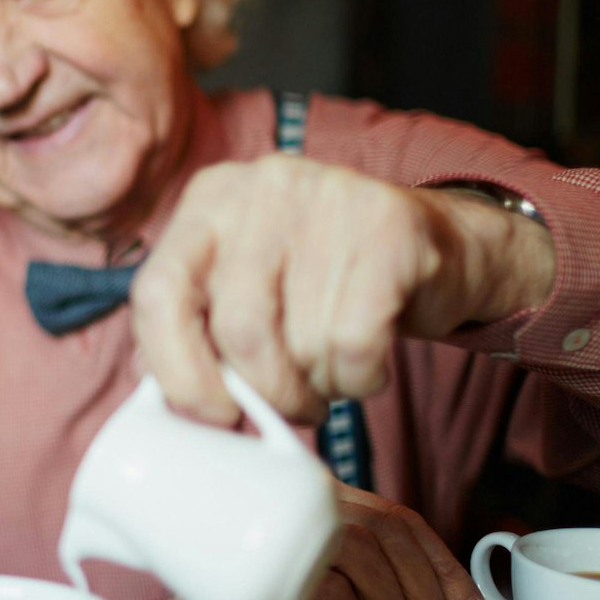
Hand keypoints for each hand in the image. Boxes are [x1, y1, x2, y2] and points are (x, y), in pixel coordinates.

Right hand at [123, 483, 492, 599]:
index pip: (404, 523)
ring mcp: (280, 527)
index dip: (448, 570)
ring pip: (365, 560)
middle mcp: (306, 504)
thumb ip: (377, 587)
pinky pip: (329, 592)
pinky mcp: (259, 563)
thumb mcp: (330, 591)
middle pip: (390, 538)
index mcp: (329, 503)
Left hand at [130, 154, 554, 424]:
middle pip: (237, 327)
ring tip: (333, 366)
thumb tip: (160, 396)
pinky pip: (355, 343)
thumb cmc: (325, 281)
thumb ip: (197, 328)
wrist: (441, 246)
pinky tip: (368, 363)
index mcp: (209, 200)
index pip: (158, 292)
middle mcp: (260, 185)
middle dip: (268, 391)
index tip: (211, 414)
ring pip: (302, 342)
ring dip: (321, 383)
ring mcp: (327, 196)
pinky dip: (360, 377)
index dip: (176, 369)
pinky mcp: (389, 226)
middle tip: (293, 404)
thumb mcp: (248, 288)